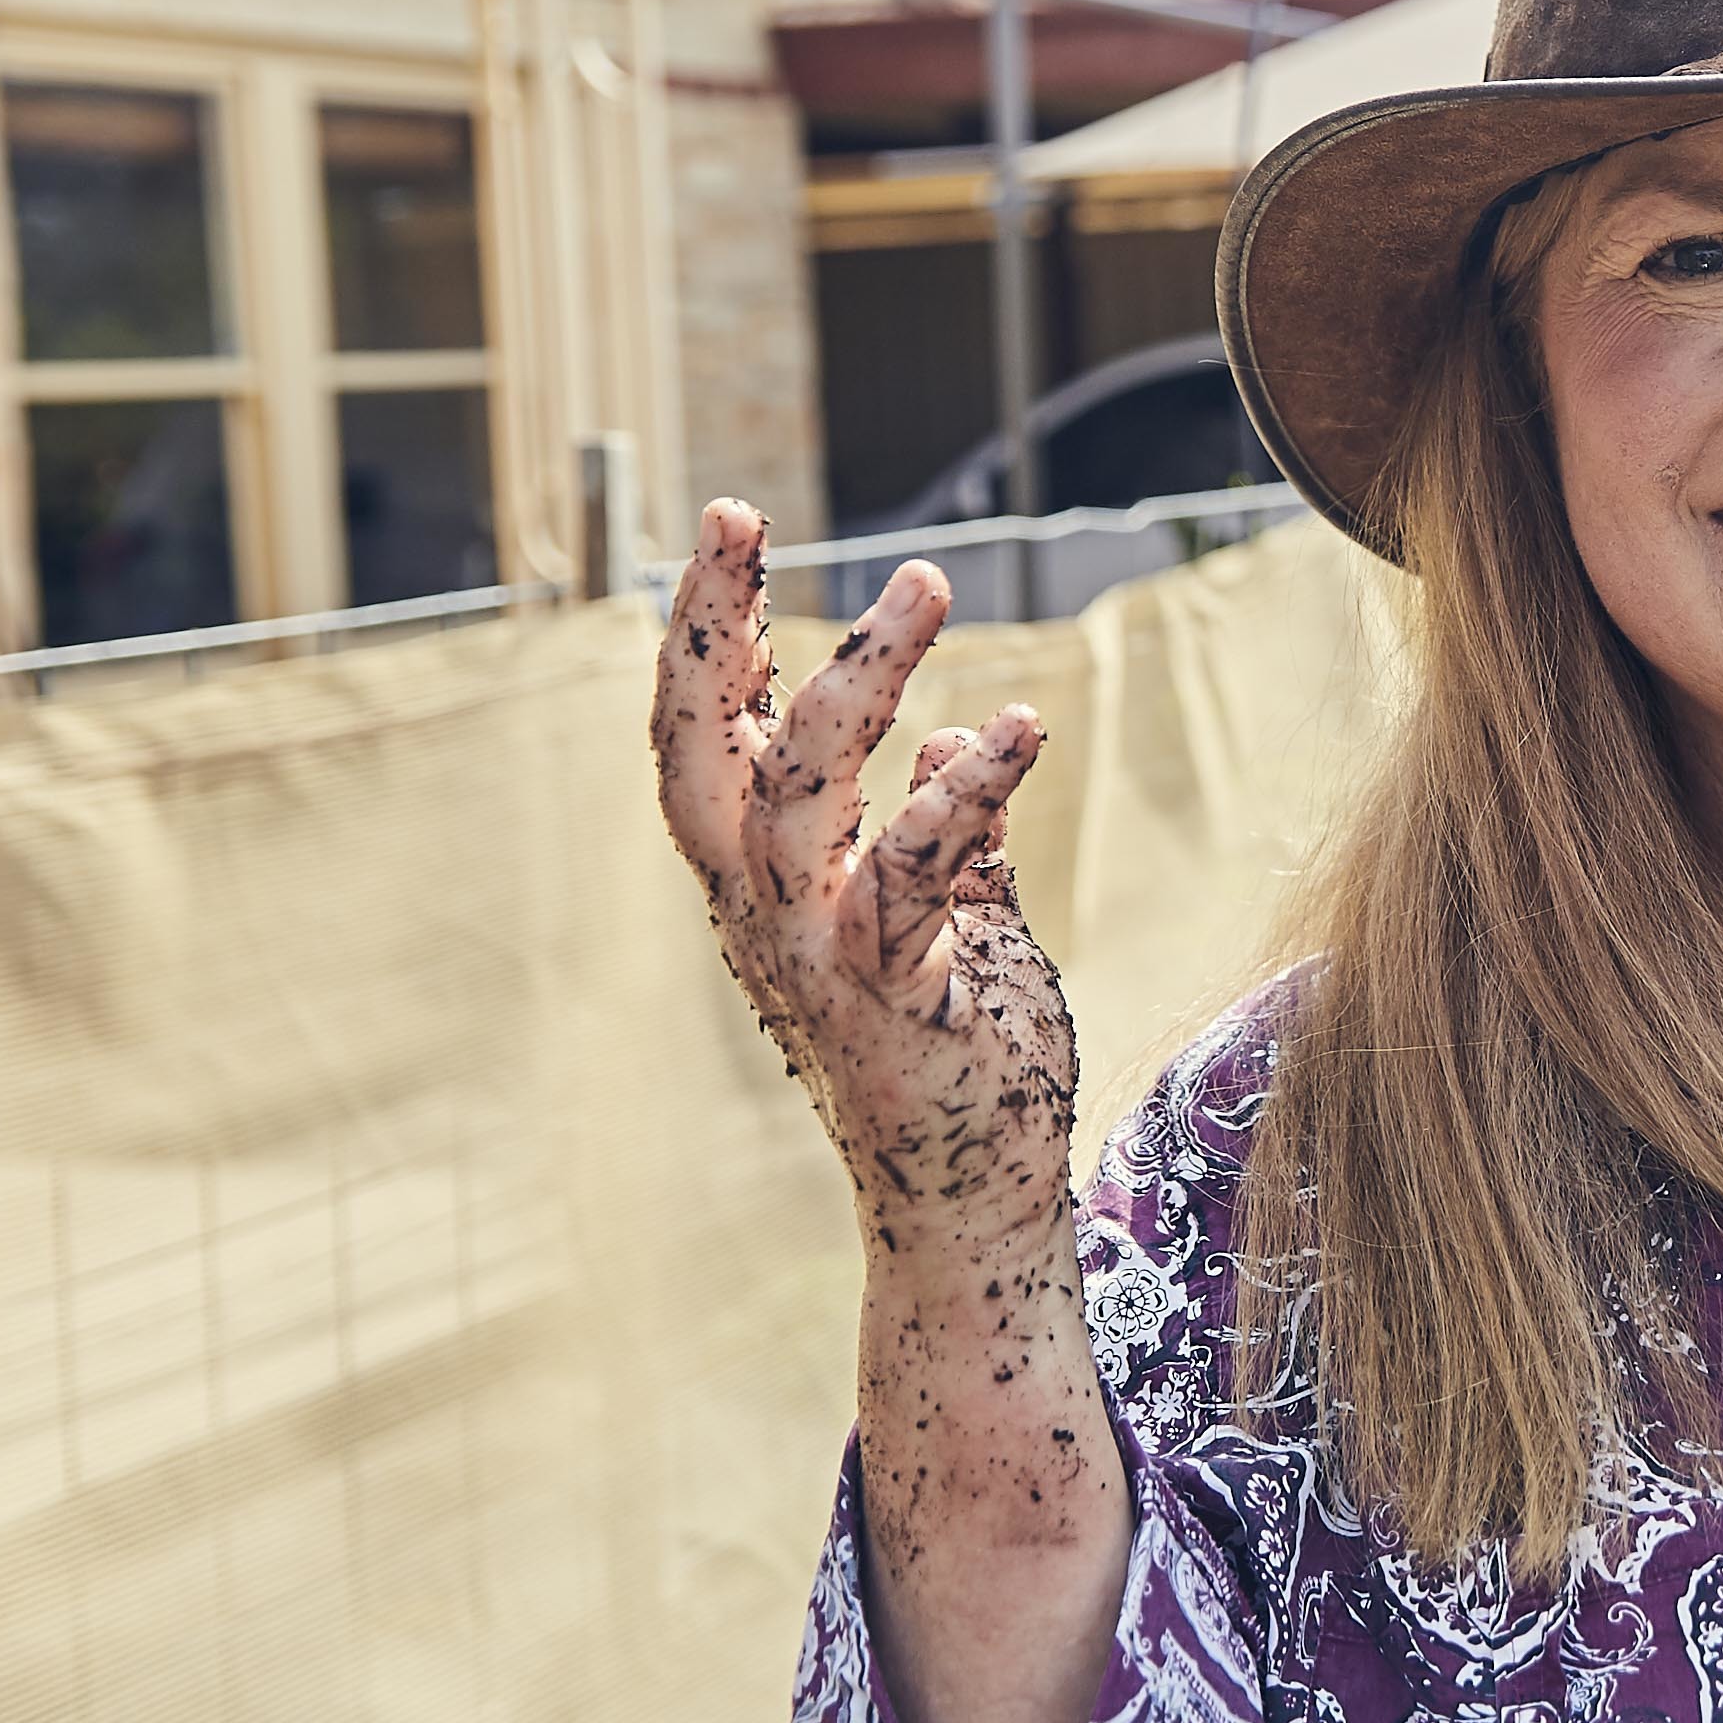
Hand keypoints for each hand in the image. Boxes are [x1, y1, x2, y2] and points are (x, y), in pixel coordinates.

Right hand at [650, 506, 1077, 1275]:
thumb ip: (952, 833)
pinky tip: (1022, 728)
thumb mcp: (949, 923)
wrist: (976, 1206)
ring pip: (797, 796)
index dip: (705, 637)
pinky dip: (966, 795)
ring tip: (924, 584)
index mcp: (763, 887)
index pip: (706, 740)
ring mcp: (818, 959)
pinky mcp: (893, 1000)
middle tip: (732, 516)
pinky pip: (914, 876)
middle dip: (706, 630)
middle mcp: (764, 916)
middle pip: (700, 752)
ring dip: (857, 681)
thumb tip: (964, 738)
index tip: (727, 532)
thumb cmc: (957, 1058)